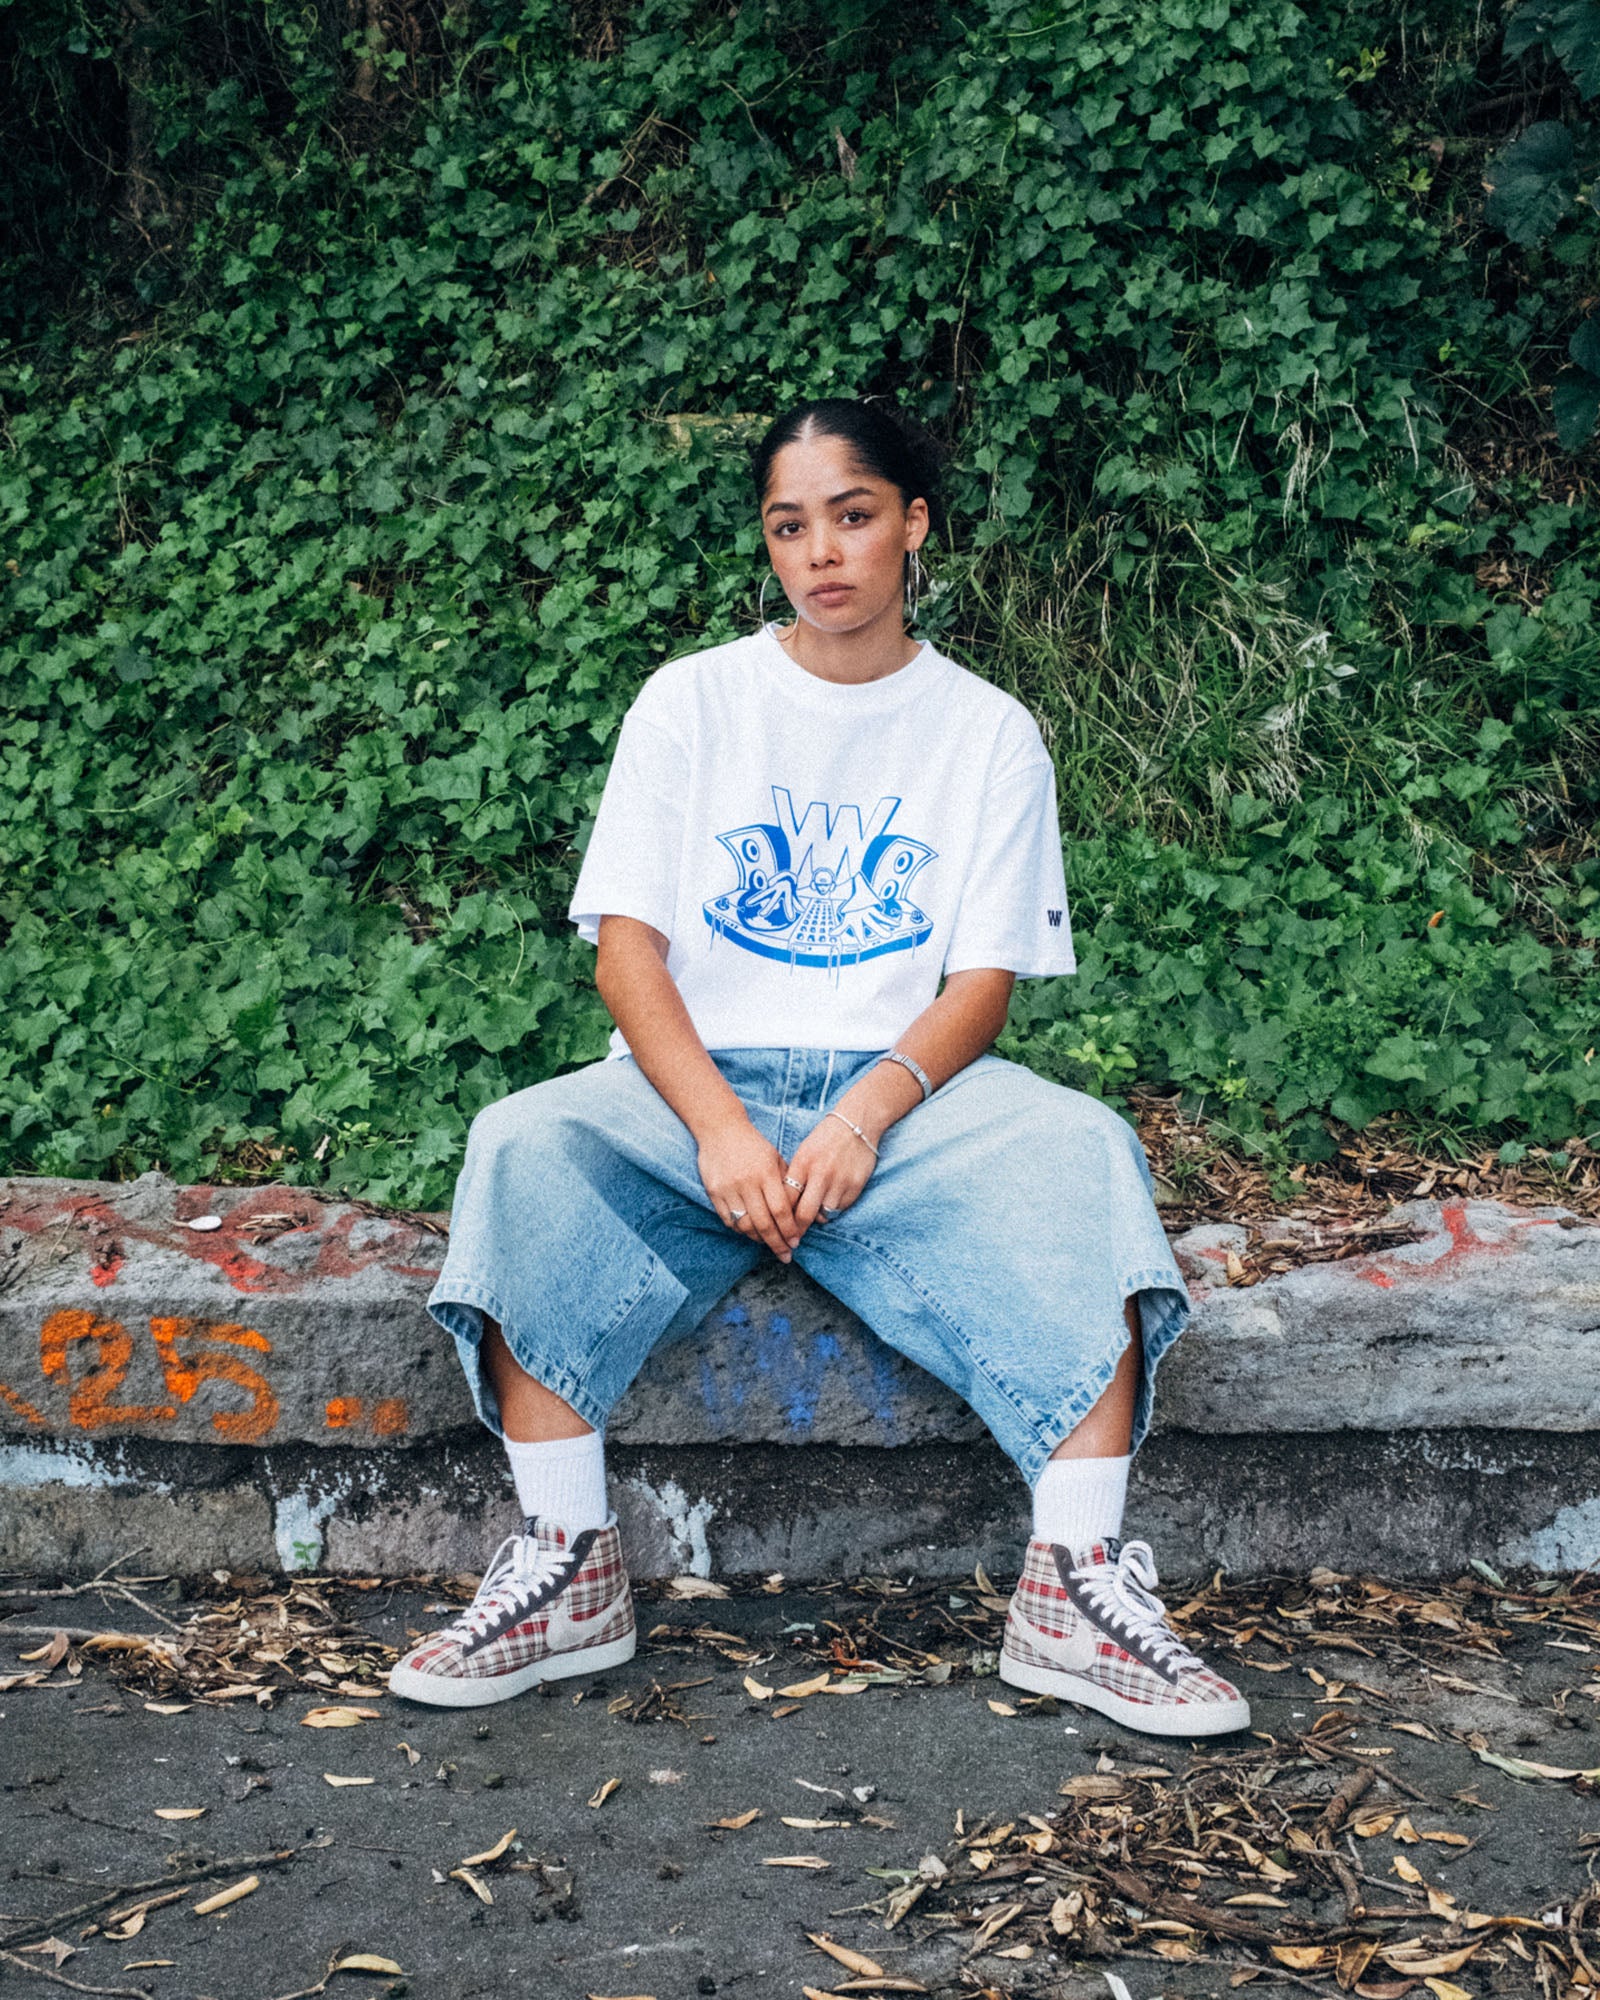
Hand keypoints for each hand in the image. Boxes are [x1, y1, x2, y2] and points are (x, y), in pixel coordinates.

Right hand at [698, 1118, 800, 1263]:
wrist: (720, 1129)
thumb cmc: (752, 1144)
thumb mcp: (774, 1158)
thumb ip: (784, 1183)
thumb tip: (797, 1212)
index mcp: (766, 1173)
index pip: (781, 1210)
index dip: (789, 1230)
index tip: (795, 1242)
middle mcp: (747, 1183)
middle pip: (764, 1223)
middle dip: (776, 1243)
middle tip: (785, 1255)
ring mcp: (728, 1189)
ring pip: (745, 1225)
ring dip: (758, 1239)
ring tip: (768, 1244)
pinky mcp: (714, 1192)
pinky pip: (728, 1220)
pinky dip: (741, 1230)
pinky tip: (750, 1232)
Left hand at [784, 1109, 878, 1240]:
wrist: (857, 1124)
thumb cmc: (825, 1139)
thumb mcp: (804, 1152)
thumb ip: (795, 1176)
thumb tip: (785, 1205)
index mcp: (803, 1163)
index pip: (786, 1199)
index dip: (780, 1217)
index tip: (777, 1229)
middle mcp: (821, 1174)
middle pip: (804, 1214)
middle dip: (797, 1230)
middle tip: (793, 1239)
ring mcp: (840, 1181)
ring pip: (824, 1215)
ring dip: (818, 1218)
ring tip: (815, 1214)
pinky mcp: (855, 1186)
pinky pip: (841, 1208)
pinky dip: (834, 1209)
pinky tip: (832, 1200)